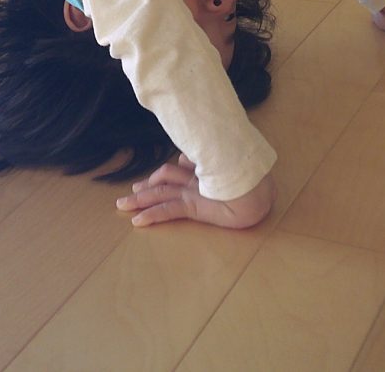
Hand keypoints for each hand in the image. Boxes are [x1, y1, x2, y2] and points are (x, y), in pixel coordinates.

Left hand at [116, 156, 274, 228]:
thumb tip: (200, 162)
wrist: (261, 195)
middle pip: (166, 177)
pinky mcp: (192, 205)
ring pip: (160, 191)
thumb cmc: (257, 186)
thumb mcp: (239, 176)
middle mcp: (196, 180)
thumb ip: (223, 168)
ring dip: (140, 198)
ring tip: (123, 204)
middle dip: (148, 184)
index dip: (171, 171)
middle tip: (134, 189)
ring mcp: (192, 191)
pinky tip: (137, 221)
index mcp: (207, 173)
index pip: (184, 167)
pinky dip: (151, 215)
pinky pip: (167, 210)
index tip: (161, 177)